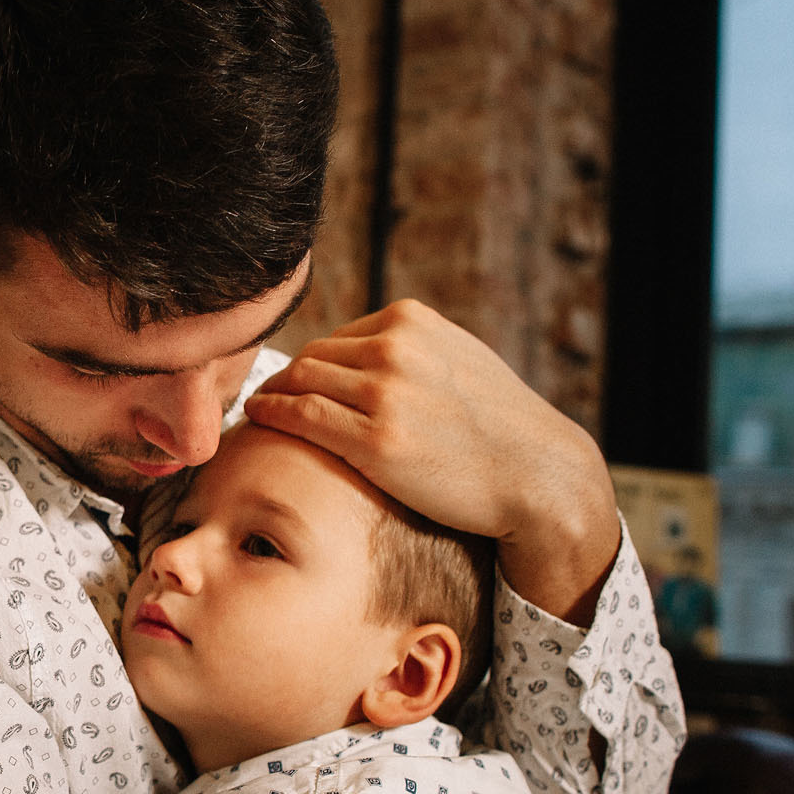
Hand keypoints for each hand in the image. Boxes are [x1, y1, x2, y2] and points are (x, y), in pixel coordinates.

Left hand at [242, 299, 618, 622]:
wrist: (535, 473)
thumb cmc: (496, 424)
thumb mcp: (455, 359)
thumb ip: (410, 349)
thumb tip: (362, 351)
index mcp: (411, 321)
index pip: (338, 337)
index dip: (312, 365)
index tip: (296, 382)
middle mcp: (395, 348)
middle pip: (312, 357)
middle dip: (286, 377)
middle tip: (263, 395)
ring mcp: (386, 393)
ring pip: (301, 382)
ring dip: (271, 394)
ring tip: (258, 408)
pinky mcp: (377, 440)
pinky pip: (302, 416)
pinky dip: (271, 412)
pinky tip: (258, 417)